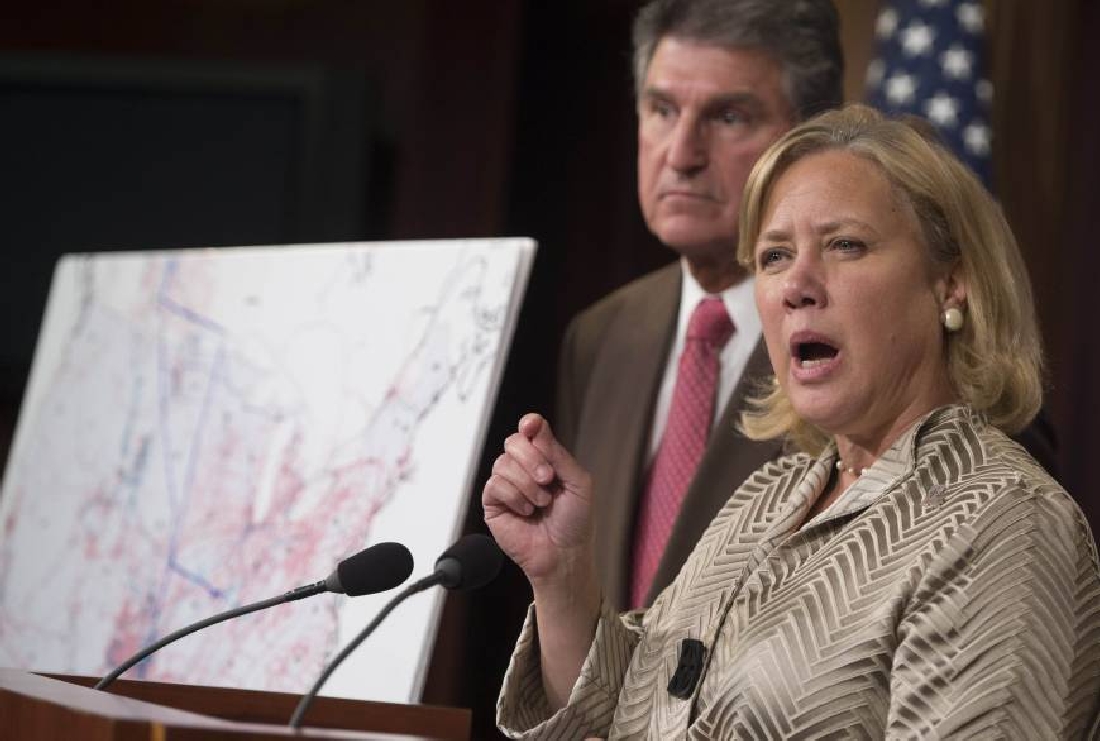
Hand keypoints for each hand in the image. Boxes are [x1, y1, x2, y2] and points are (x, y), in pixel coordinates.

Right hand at [482, 413, 592, 587]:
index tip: (531, 425)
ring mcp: (507, 485)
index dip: (530, 424)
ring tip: (542, 502)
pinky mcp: (494, 503)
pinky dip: (514, 496)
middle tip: (547, 478)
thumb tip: (536, 426)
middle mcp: (524, 469)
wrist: (564, 555)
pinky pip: (494, 485)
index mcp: (545, 460)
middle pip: (513, 442)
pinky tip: (526, 511)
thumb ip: (558, 454)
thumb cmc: (575, 522)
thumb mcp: (578, 483)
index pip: (532, 432)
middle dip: (531, 458)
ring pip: (503, 463)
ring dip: (526, 483)